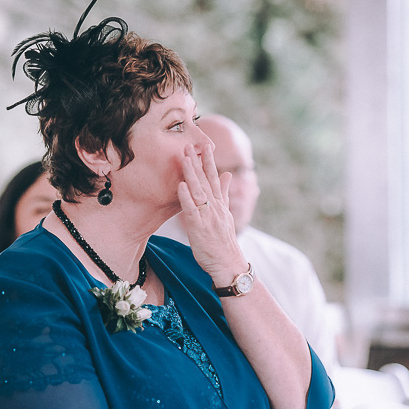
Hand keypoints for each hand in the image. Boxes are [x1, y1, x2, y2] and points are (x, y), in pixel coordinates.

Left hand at [176, 143, 246, 285]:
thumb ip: (224, 194)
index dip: (209, 161)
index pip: (215, 177)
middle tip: (190, 144)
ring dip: (191, 174)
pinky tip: (181, 186)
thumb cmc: (223, 241)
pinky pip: (192, 210)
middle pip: (206, 180)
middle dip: (198, 161)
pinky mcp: (199, 228)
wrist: (228, 263)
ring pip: (199, 191)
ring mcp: (207, 217)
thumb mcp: (226, 214)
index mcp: (220, 203)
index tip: (205, 145)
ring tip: (184, 158)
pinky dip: (186, 197)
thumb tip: (227, 174)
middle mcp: (215, 207)